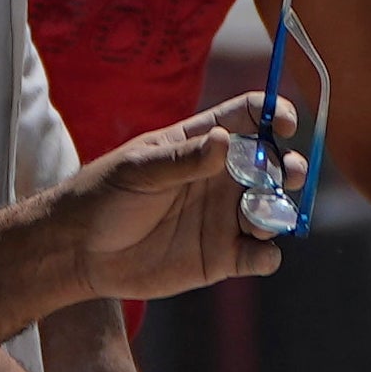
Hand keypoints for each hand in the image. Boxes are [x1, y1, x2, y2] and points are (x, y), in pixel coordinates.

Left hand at [34, 113, 281, 313]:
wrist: (80, 251)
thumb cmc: (104, 196)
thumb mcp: (139, 170)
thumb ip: (182, 159)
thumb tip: (224, 141)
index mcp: (203, 144)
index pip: (251, 117)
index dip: (275, 114)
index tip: (286, 123)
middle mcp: (222, 178)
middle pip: (275, 164)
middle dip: (290, 166)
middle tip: (288, 174)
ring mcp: (225, 218)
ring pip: (274, 210)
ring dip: (279, 212)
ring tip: (256, 219)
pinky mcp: (222, 257)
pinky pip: (260, 256)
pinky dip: (268, 255)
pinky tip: (259, 254)